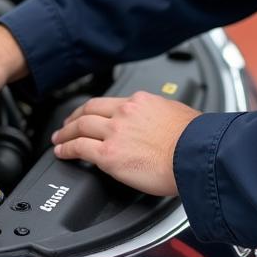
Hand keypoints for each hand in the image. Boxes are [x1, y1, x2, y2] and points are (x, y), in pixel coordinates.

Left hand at [51, 92, 200, 195]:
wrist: (198, 154)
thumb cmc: (196, 140)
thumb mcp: (177, 115)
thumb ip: (161, 117)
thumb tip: (162, 124)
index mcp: (140, 102)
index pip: (109, 103)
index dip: (95, 109)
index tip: (90, 115)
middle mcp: (124, 113)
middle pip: (89, 110)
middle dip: (74, 118)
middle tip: (66, 125)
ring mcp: (115, 132)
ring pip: (80, 126)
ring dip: (66, 132)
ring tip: (58, 139)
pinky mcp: (110, 154)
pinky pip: (79, 149)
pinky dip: (66, 149)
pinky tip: (61, 152)